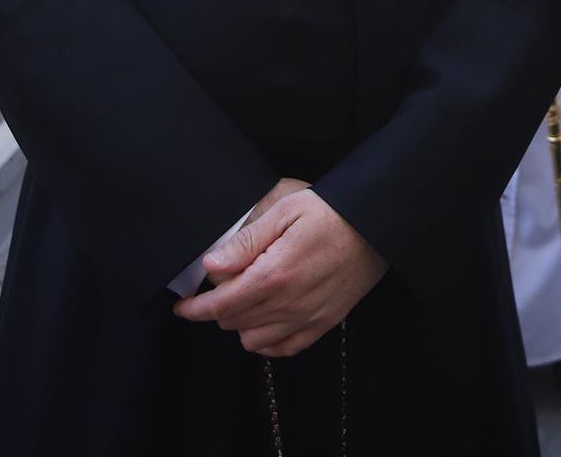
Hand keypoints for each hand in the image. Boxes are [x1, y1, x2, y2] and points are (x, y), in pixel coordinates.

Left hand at [174, 186, 386, 357]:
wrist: (377, 225)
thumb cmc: (332, 213)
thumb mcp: (285, 212)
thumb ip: (246, 241)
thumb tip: (212, 265)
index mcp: (274, 274)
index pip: (220, 304)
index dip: (195, 309)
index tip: (182, 306)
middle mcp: (290, 303)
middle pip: (233, 323)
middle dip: (218, 309)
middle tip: (223, 286)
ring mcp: (308, 317)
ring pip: (254, 341)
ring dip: (242, 324)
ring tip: (247, 300)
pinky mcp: (323, 324)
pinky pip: (284, 349)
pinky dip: (268, 341)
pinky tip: (267, 319)